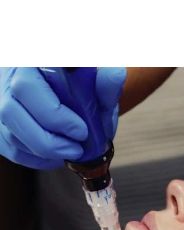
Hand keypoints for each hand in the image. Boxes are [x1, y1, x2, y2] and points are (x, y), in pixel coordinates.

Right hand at [0, 67, 125, 169]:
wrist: (74, 91)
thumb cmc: (83, 84)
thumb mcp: (99, 83)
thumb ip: (106, 81)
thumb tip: (115, 75)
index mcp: (30, 60)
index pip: (28, 87)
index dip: (53, 114)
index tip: (81, 131)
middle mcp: (7, 77)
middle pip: (11, 113)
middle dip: (48, 140)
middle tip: (77, 148)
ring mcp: (0, 100)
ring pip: (8, 133)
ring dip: (43, 151)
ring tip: (71, 151)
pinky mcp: (0, 125)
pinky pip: (9, 148)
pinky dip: (35, 159)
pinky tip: (56, 156)